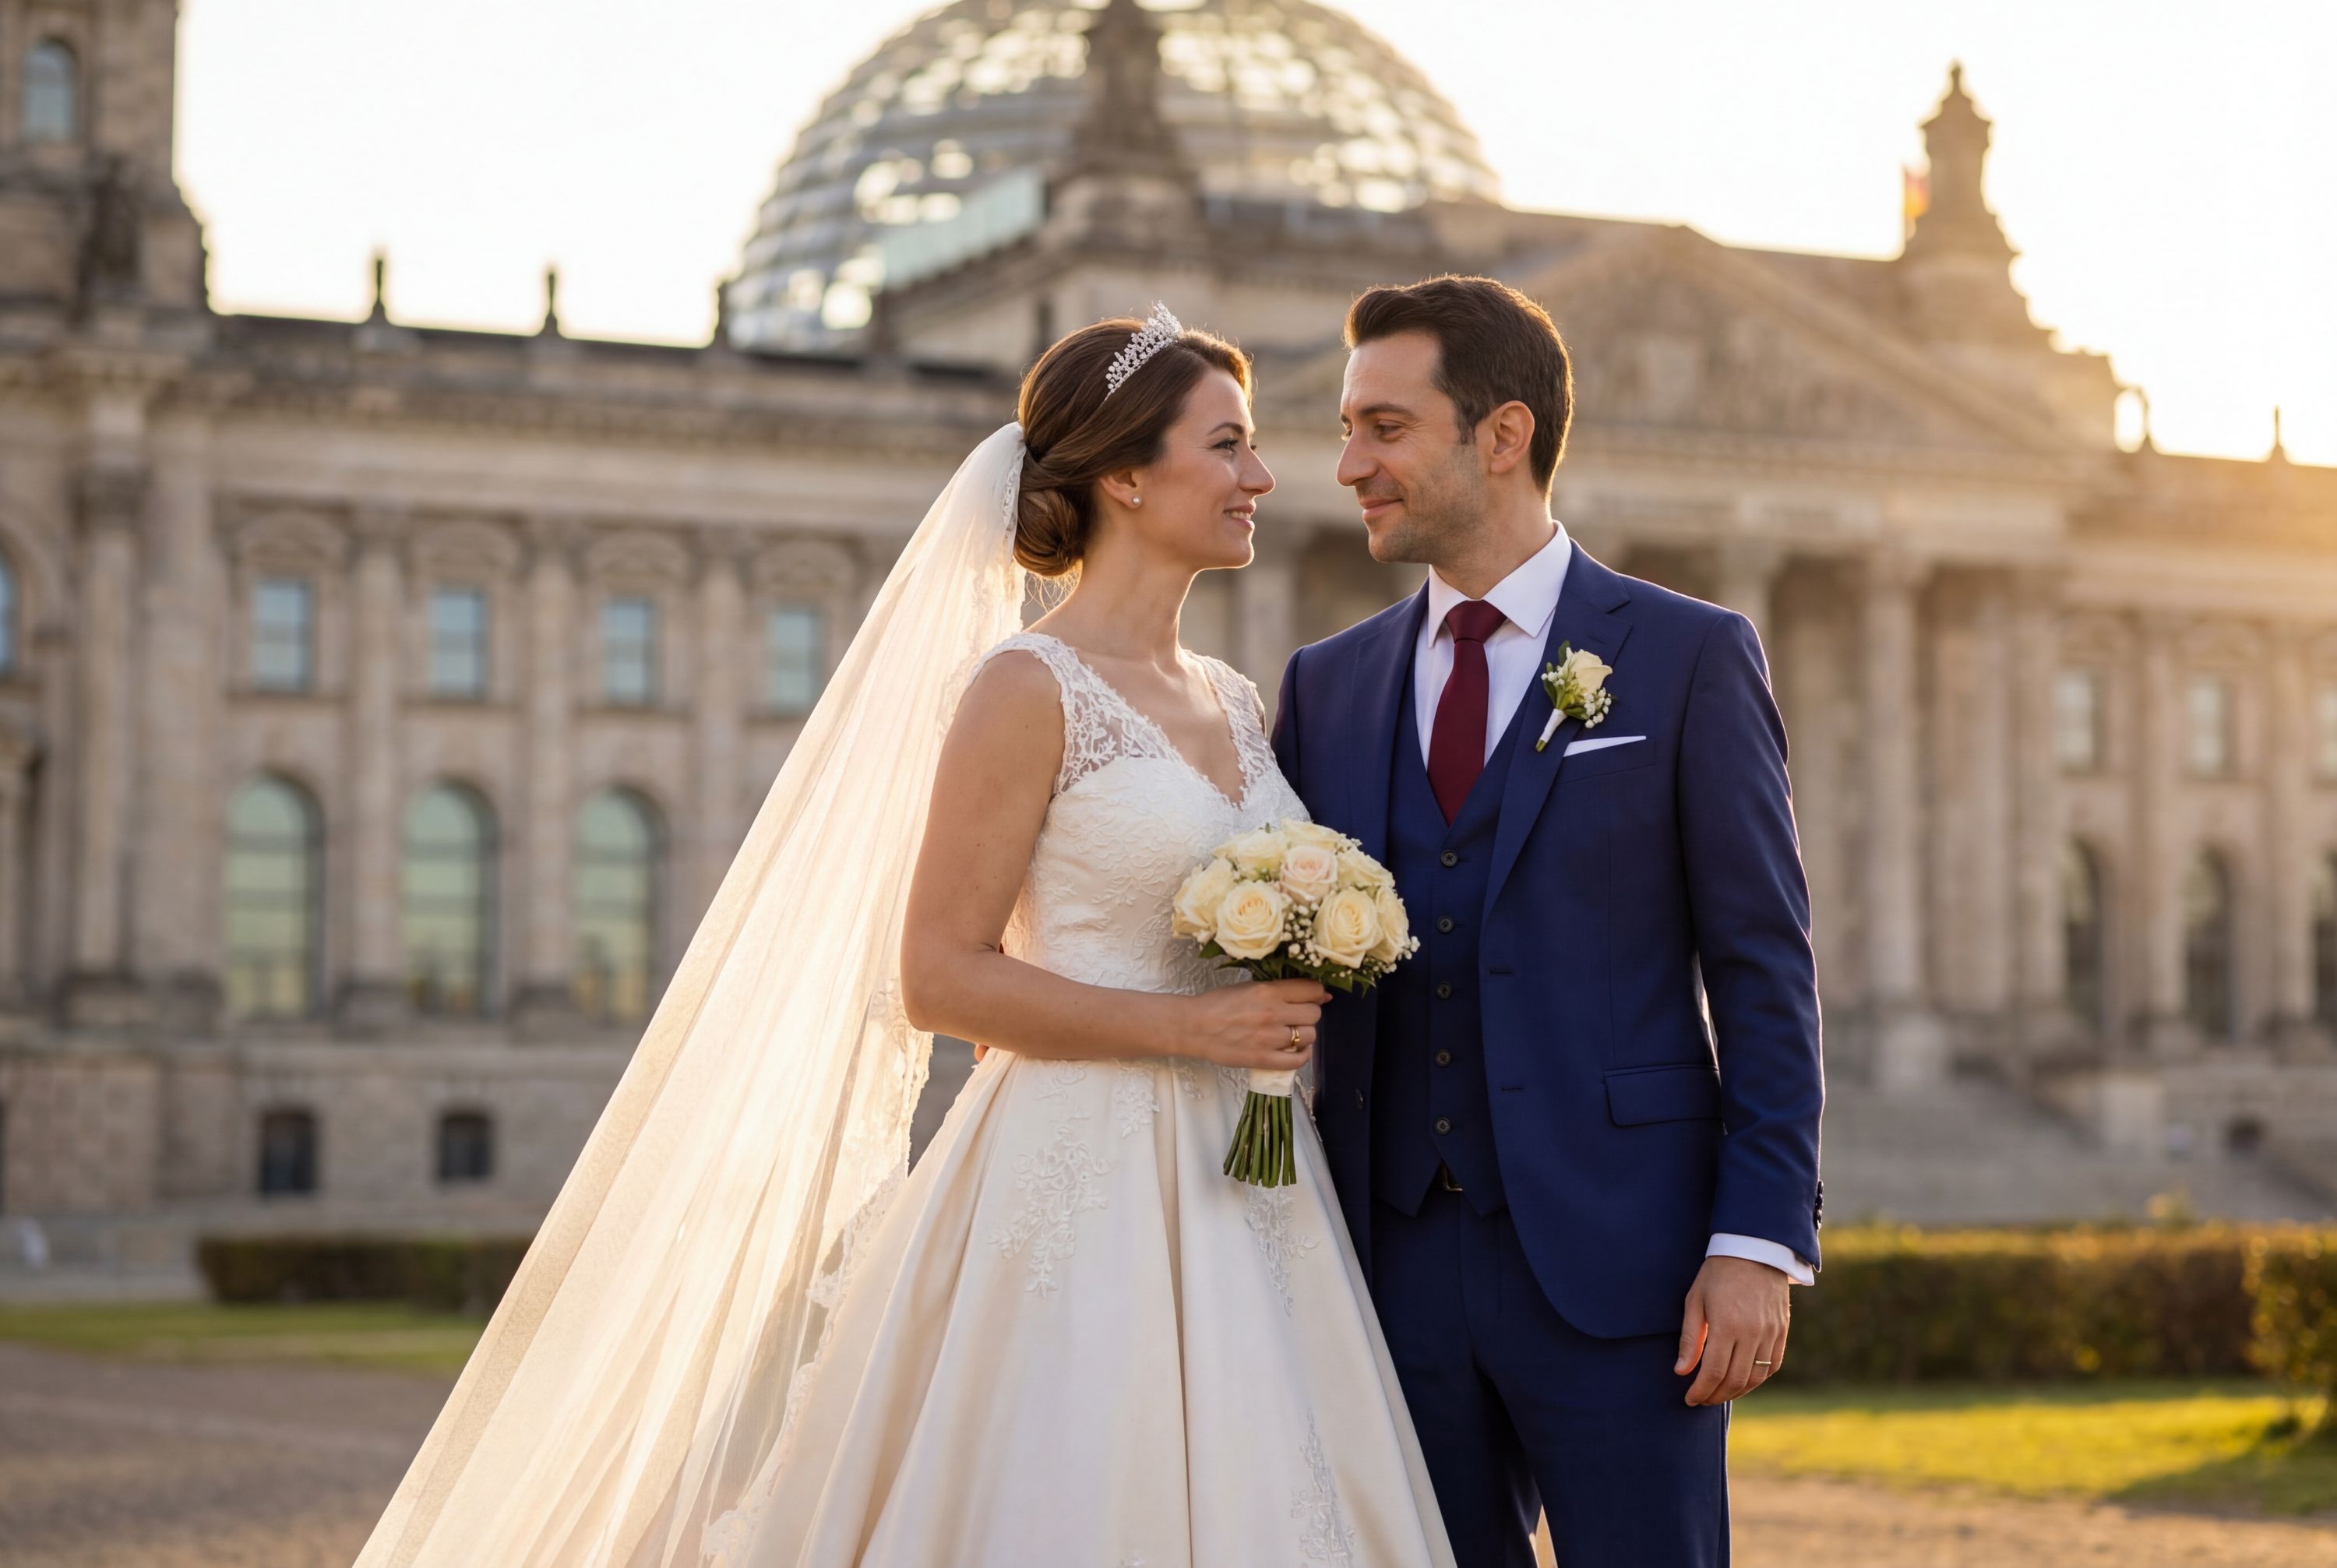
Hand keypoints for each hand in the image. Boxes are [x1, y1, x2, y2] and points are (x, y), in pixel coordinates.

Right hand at [1173, 979, 1327, 1071]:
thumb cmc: (1218, 1004)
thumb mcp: (1249, 986)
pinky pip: (1298, 1060)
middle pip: (1314, 1014)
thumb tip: (1319, 994)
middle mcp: (1273, 1013)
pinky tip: (1296, 1050)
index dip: (1316, 994)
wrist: (1194, 1027)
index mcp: (1268, 991)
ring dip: (1304, 1034)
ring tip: (1291, 1033)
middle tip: (1296, 1016)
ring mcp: (1270, 1038)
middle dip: (1309, 1014)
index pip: (1312, 990)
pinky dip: (1302, 1055)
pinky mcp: (1263, 1059)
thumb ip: (1280, 989)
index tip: (1312, 997)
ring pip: (1309, 1036)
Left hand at [1675, 1255, 1789, 1405]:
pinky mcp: (1782, 1331)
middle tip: (1701, 1399)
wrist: (1754, 1250)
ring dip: (1736, 1392)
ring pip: (1755, 1378)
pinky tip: (1742, 1382)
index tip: (1689, 1399)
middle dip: (1715, 1396)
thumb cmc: (1717, 1274)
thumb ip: (1689, 1339)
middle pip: (1735, 1380)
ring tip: (1719, 1394)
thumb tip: (1681, 1371)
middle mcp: (1752, 1333)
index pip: (1714, 1372)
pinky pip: (1772, 1366)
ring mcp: (1771, 1333)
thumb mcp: (1695, 1301)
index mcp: (1727, 1325)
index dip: (1701, 1391)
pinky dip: (1757, 1380)